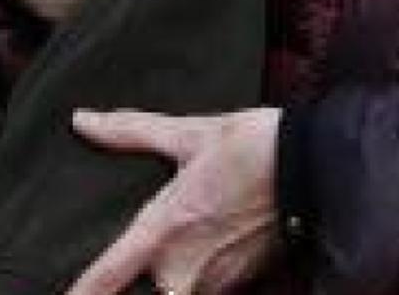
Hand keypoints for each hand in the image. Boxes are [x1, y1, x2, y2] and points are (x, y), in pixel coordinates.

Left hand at [63, 107, 281, 294]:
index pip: (109, 274)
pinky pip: (204, 291)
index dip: (82, 292)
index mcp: (164, 229)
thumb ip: (130, 131)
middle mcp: (185, 268)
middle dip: (130, 285)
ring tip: (174, 251)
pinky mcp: (241, 287)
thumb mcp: (189, 132)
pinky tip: (196, 258)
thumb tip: (82, 120)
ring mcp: (215, 283)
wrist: (316, 173)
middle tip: (123, 268)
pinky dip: (190, 282)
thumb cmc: (250, 147)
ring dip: (166, 283)